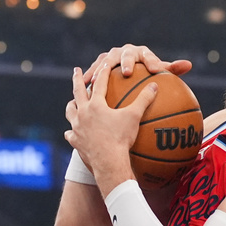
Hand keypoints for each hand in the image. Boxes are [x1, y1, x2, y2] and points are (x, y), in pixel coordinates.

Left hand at [64, 64, 155, 192]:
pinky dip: (71, 132)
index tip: (105, 63)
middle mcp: (83, 113)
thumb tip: (155, 85)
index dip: (103, 72)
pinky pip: (70, 134)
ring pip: (70, 111)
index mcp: (96, 105)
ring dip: (72, 105)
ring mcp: (76, 127)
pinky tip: (73, 132)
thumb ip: (144, 100)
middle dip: (78, 79)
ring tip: (73, 103)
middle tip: (77, 70)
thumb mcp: (134, 117)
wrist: (108, 162)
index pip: (100, 83)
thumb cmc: (121, 139)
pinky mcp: (74, 141)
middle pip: (78, 91)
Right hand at [82, 45, 191, 83]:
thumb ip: (172, 69)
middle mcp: (125, 51)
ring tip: (99, 79)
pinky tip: (85, 85)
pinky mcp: (99, 63)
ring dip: (102, 69)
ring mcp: (111, 56)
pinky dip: (90, 76)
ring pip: (106, 60)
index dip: (151, 61)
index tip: (154, 70)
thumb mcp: (157, 72)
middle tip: (127, 72)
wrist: (127, 70)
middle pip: (125, 54)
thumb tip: (188, 65)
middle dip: (126, 62)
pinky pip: (95, 70)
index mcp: (141, 52)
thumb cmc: (145, 73)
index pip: (148, 55)